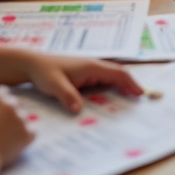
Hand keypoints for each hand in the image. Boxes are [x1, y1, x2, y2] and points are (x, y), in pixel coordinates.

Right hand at [0, 86, 33, 166]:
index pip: (3, 92)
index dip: (0, 102)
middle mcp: (11, 104)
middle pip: (15, 104)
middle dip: (10, 113)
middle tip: (1, 127)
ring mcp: (21, 118)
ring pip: (24, 118)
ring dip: (18, 126)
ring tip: (4, 140)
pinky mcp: (28, 133)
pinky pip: (32, 132)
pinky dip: (25, 138)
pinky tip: (13, 145)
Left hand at [26, 56, 142, 111]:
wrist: (34, 64)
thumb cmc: (44, 72)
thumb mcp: (54, 85)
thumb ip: (67, 96)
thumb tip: (79, 110)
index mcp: (91, 66)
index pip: (117, 73)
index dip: (130, 83)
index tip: (140, 93)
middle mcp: (94, 66)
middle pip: (118, 73)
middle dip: (131, 84)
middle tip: (140, 98)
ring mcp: (90, 69)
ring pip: (112, 76)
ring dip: (123, 85)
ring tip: (131, 98)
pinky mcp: (85, 74)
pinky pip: (104, 80)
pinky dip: (113, 86)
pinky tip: (114, 95)